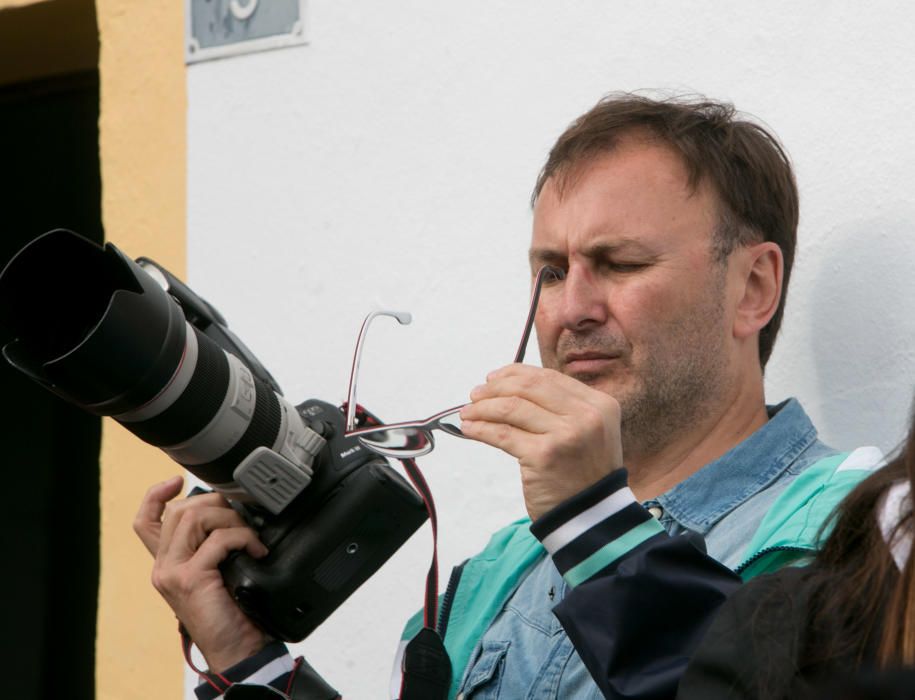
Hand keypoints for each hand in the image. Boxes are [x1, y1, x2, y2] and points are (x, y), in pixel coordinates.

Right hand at [134, 476, 269, 671]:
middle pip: (178, 511)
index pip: (146, 521)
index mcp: (168, 563)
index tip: (177, 480)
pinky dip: (243, 538)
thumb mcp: (218, 571)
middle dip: (215, 504)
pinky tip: (256, 552)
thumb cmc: (233, 610)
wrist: (238, 648)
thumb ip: (212, 545)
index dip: (156, 495)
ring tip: (249, 538)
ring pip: (194, 518)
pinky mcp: (189, 579)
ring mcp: (173, 572)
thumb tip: (233, 510)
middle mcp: (163, 567)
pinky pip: (217, 540)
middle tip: (241, 521)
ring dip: (230, 519)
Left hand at [459, 365, 622, 519]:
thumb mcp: (587, 432)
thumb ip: (561, 407)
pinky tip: (469, 429)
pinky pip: (503, 434)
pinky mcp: (543, 456)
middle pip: (528, 388)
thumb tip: (508, 385)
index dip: (515, 373)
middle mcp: (586, 416)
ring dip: (482, 407)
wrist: (592, 517)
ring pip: (511, 407)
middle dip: (495, 387)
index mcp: (599, 404)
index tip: (493, 378)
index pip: (548, 377)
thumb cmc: (583, 474)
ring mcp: (566, 435)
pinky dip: (481, 428)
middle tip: (475, 394)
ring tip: (468, 412)